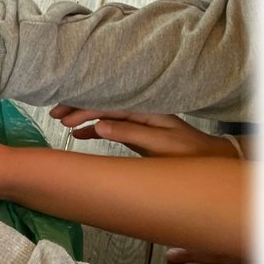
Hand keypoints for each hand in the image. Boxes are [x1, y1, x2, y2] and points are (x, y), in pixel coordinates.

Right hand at [49, 105, 238, 158]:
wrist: (209, 160)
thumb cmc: (187, 153)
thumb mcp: (160, 143)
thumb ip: (130, 133)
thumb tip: (99, 124)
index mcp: (145, 109)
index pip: (108, 104)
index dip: (84, 108)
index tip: (64, 116)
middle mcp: (139, 111)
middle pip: (103, 104)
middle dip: (78, 107)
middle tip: (54, 113)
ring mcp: (137, 121)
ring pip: (103, 114)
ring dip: (82, 117)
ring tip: (60, 120)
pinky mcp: (136, 132)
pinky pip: (110, 126)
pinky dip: (93, 129)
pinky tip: (78, 133)